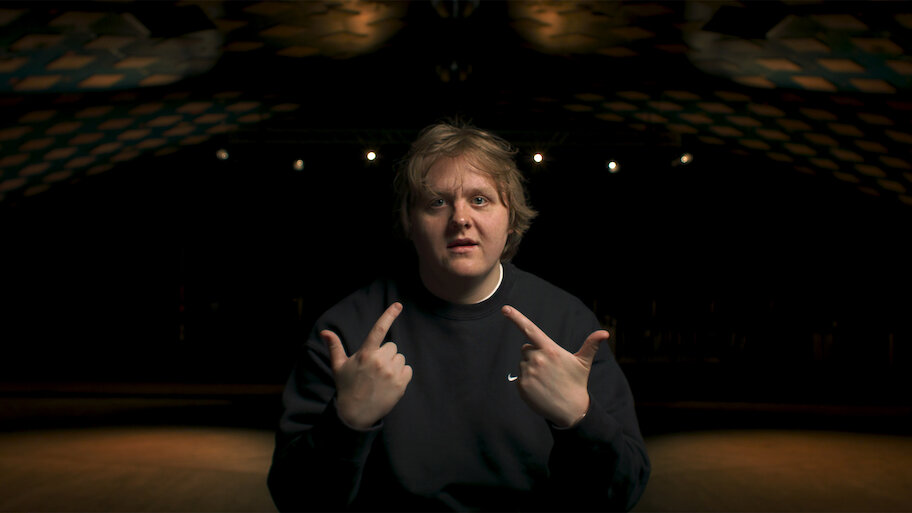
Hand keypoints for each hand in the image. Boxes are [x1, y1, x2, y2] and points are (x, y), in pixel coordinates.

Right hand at [322, 302, 412, 429]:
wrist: (356, 414)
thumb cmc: (347, 387)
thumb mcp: (338, 366)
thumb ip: (335, 347)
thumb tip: (325, 332)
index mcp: (365, 354)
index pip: (379, 330)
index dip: (389, 315)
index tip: (398, 305)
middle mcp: (380, 361)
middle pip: (392, 347)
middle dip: (385, 354)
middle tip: (374, 368)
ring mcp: (391, 373)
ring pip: (400, 358)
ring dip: (393, 364)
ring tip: (381, 377)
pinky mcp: (401, 384)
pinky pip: (408, 370)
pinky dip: (401, 375)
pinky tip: (389, 383)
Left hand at [502, 305, 609, 427]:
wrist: (571, 410)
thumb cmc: (577, 383)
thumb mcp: (583, 363)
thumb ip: (590, 345)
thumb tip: (605, 333)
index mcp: (550, 349)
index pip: (530, 329)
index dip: (516, 317)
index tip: (505, 308)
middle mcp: (537, 359)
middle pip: (526, 348)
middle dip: (535, 354)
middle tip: (550, 368)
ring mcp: (528, 372)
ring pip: (522, 362)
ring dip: (531, 368)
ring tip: (546, 380)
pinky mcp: (522, 385)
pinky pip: (519, 377)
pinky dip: (527, 381)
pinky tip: (540, 388)